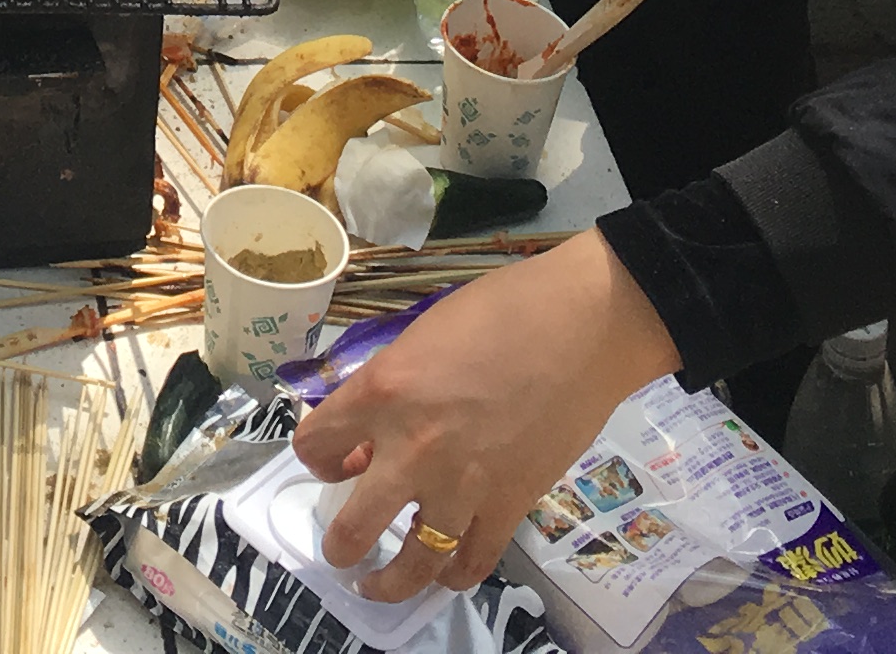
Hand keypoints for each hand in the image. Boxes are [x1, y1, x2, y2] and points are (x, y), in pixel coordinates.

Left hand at [294, 234, 681, 601]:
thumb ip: (387, 391)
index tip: (332, 460)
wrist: (580, 327)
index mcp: (381, 393)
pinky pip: (471, 563)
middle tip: (341, 547)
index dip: (317, 455)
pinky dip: (454, 575)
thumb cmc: (498, 312)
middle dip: (339, 544)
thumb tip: (373, 441)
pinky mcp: (509, 507)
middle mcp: (411, 450)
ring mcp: (461, 487)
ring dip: (389, 582)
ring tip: (377, 584)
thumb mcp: (418, 338)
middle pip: (352, 526)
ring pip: (413, 563)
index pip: (315, 445)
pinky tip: (445, 573)